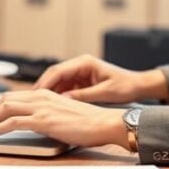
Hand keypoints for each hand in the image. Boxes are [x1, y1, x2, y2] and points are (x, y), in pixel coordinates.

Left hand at [0, 89, 127, 148]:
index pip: (14, 96)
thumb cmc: (90, 122)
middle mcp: (41, 96)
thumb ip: (48, 115)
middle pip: (4, 99)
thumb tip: (33, 125)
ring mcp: (41, 107)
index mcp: (46, 93)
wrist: (105, 123)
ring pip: (3, 108)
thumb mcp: (64, 114)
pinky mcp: (42, 120)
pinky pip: (10, 123)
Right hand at [34, 54, 167, 103]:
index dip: (45, 82)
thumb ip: (85, 96)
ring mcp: (79, 73)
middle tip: (30, 101)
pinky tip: (50, 106)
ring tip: (37, 105)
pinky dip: (56, 96)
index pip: (58, 70)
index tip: (36, 94)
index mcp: (85, 62)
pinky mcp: (81, 81)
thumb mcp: (105, 92)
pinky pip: (64, 87)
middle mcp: (80, 65)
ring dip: (48, 92)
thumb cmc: (126, 86)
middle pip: (54, 75)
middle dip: (42, 87)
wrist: (138, 85)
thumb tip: (65, 100)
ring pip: (57, 81)